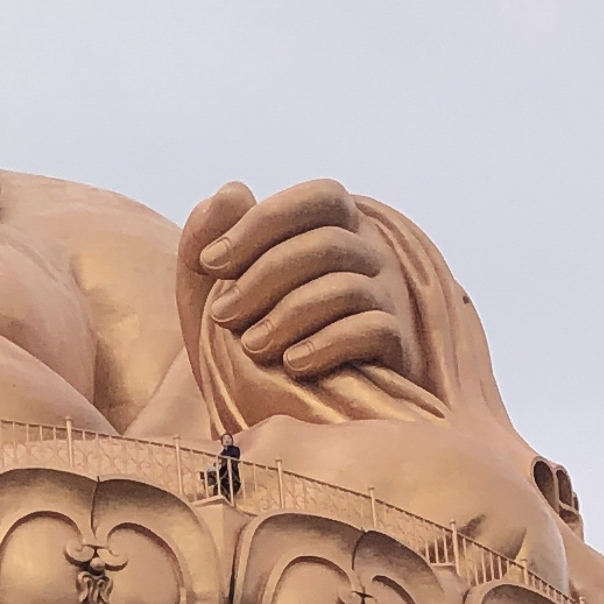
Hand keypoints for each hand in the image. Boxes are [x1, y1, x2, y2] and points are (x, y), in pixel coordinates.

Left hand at [181, 175, 419, 384]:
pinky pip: (373, 329)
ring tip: (251, 346)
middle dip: (264, 277)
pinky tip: (293, 364)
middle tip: (222, 315)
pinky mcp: (397, 346)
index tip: (209, 263)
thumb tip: (233, 190)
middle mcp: (369, 255)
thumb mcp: (209, 291)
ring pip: (348, 286)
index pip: (318, 198)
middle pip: (328, 243)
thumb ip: (206, 239)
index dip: (262, 222)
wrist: (282, 412)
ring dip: (289, 314)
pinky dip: (326, 345)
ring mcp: (388, 299)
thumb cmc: (246, 340)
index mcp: (333, 229)